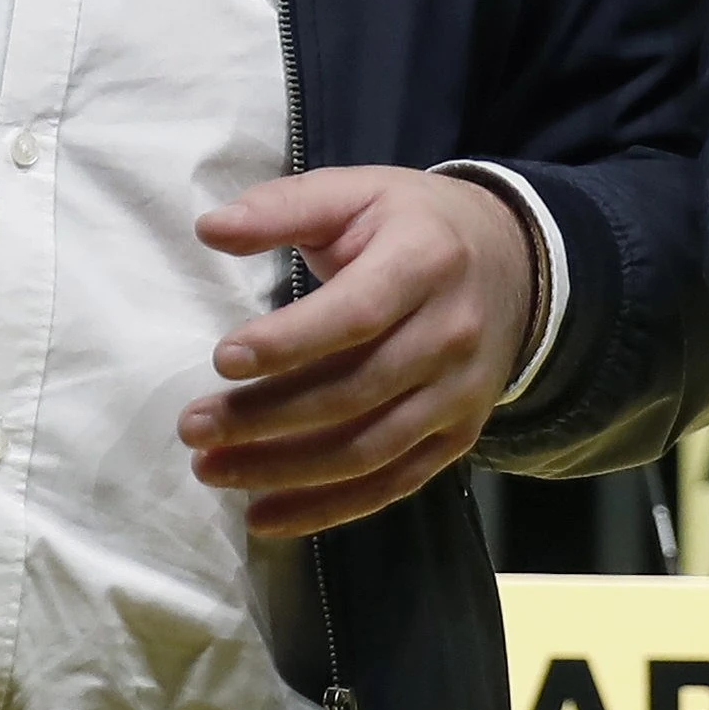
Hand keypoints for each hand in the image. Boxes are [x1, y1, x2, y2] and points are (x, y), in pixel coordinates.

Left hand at [177, 167, 539, 538]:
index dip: (290, 341)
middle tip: (194, 427)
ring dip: (284, 470)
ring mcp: (458, 395)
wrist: (514, 263)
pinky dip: (327, 508)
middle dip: (266, 417)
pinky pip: (391, 484)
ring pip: (368, 448)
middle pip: (354, 391)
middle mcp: (450, 335)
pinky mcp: (458, 437)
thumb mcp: (355, 192)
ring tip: (211, 470)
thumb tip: (210, 229)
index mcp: (424, 262)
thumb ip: (282, 207)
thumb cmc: (412, 225)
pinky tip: (265, 517)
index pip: (357, 314)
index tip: (222, 359)